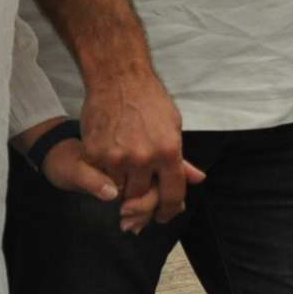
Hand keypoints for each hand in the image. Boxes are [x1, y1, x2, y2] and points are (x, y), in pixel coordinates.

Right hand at [79, 67, 188, 225]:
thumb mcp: (174, 126)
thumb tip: (198, 179)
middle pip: (142, 198)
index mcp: (168, 151)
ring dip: (122, 188)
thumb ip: (181, 158)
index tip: (164, 216)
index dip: (168, 211)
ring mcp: (117, 156)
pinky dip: (105, 175)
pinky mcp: (95, 153)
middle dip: (142, 200)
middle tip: (140, 194)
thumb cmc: (150, 99)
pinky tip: (110, 163)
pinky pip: (100, 177)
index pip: (172, 194)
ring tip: (124, 174)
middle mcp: (143, 157)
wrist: (118, 78)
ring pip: (119, 191)